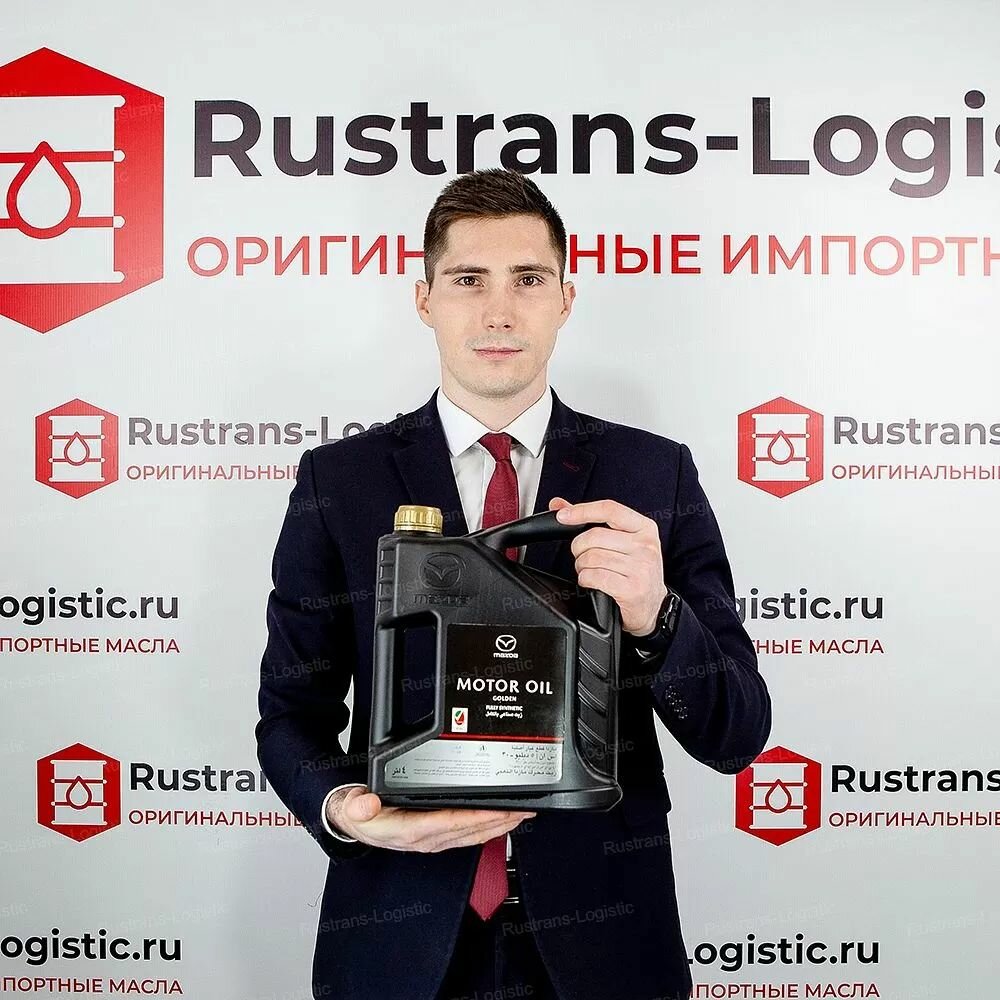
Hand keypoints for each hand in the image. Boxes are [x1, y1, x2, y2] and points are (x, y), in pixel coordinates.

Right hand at [326, 785, 534, 852]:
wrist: (354, 824)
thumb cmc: (359, 814)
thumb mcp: (352, 807)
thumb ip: (358, 805)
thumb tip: (365, 804)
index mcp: (408, 831)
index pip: (447, 824)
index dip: (474, 818)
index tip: (497, 809)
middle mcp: (425, 838)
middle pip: (469, 831)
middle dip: (498, 821)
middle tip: (523, 809)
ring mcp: (434, 840)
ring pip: (473, 835)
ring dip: (499, 826)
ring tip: (521, 814)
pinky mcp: (438, 837)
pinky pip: (468, 835)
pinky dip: (488, 827)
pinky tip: (501, 820)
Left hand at [549, 496, 667, 636]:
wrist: (653, 606)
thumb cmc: (634, 571)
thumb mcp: (621, 542)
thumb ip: (591, 520)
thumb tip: (558, 504)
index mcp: (645, 528)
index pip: (609, 509)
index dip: (582, 510)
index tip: (562, 516)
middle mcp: (646, 545)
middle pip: (594, 536)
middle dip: (579, 548)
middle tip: (583, 557)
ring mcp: (641, 568)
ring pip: (591, 557)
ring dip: (582, 567)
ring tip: (590, 571)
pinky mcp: (633, 589)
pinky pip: (594, 577)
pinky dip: (585, 579)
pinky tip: (593, 582)